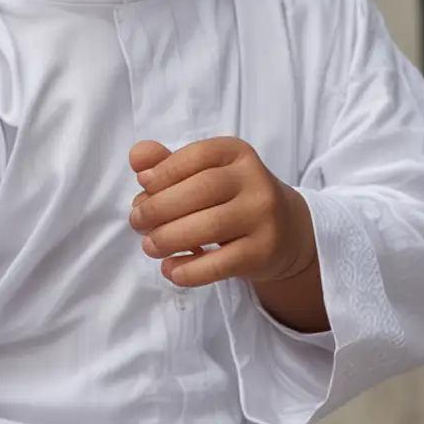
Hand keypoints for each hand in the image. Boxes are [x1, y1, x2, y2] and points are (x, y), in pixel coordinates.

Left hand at [129, 137, 315, 291]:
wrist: (286, 231)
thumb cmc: (232, 199)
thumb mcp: (205, 175)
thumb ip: (169, 165)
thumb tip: (137, 157)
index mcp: (237, 153)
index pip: (197, 156)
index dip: (165, 172)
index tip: (143, 187)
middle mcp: (255, 180)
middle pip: (201, 190)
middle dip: (159, 208)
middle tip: (137, 223)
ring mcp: (263, 217)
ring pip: (210, 226)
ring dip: (169, 239)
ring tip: (150, 247)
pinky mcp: (263, 252)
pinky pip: (222, 263)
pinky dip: (190, 270)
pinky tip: (171, 270)